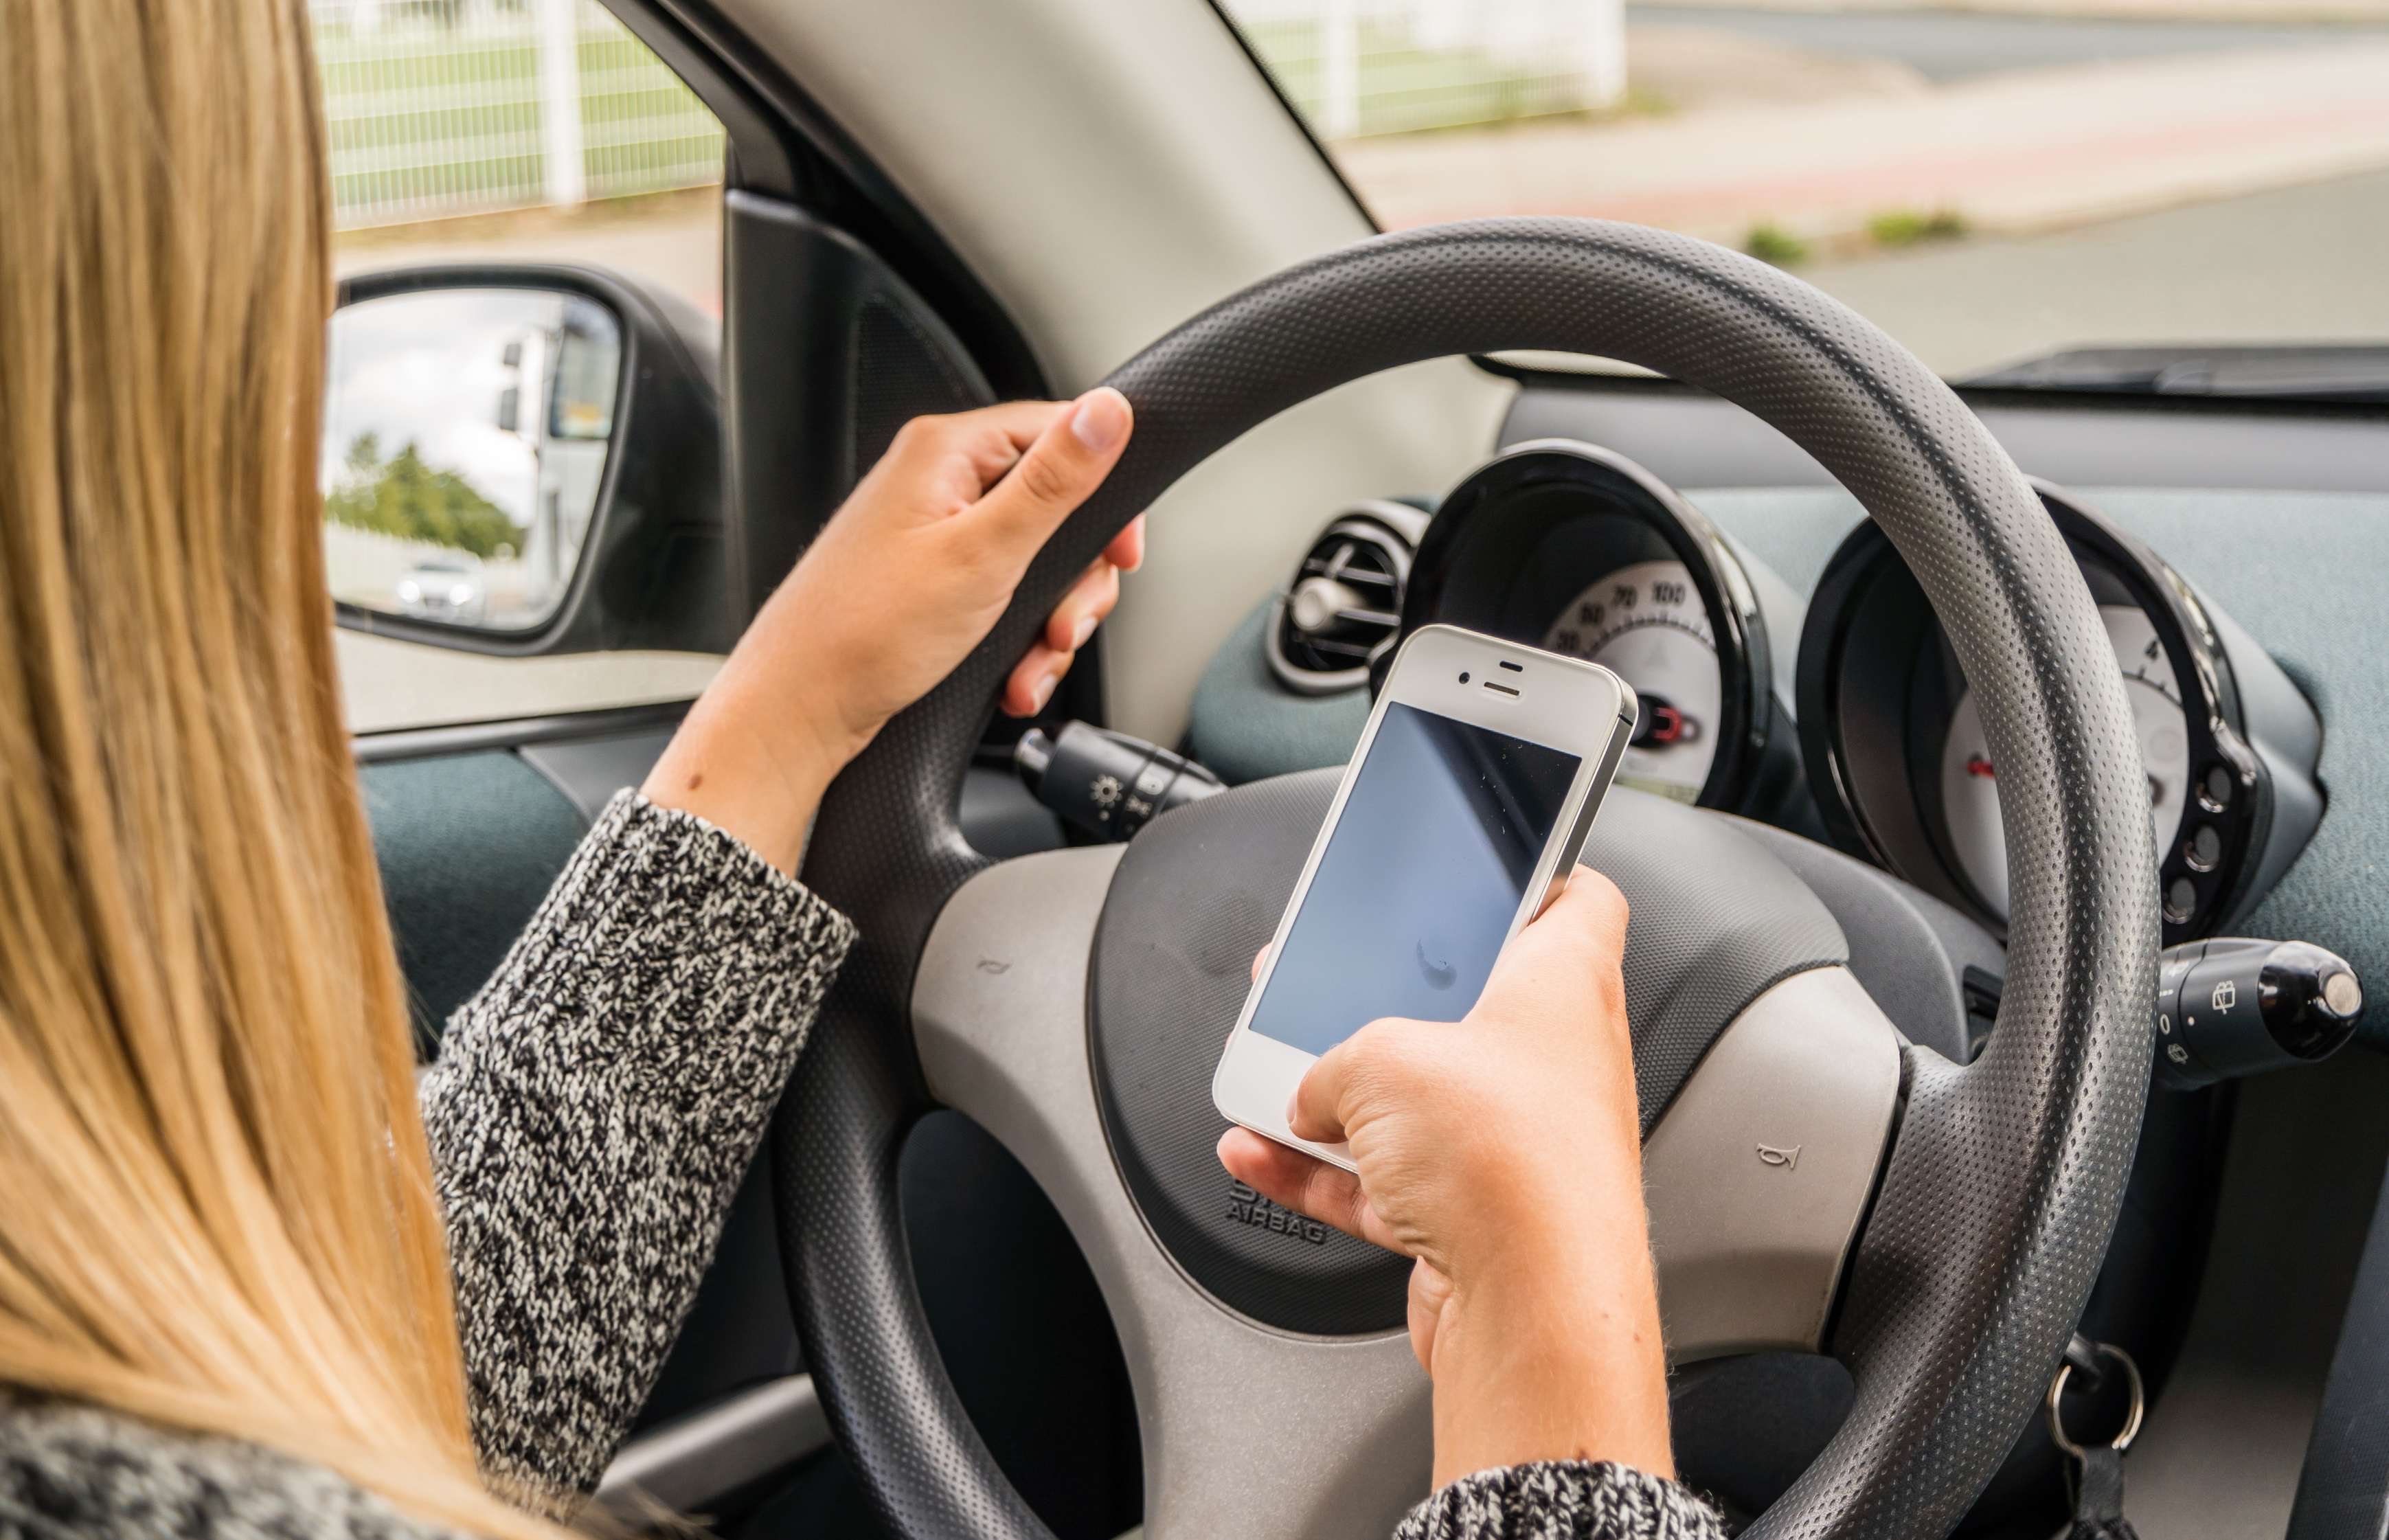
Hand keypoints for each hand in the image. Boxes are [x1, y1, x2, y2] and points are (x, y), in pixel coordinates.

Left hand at [644, 391, 1138, 870]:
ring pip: (1038, 564)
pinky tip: (1012, 677)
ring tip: (1032, 663)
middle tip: (1064, 625)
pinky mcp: (933, 583)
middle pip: (1057, 508)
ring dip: (1049, 623)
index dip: (1105, 493)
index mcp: (946, 452)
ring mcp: (934, 535)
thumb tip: (1109, 410)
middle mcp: (939, 483)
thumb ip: (1054, 482)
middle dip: (1074, 582)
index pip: (1061, 433)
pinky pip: (1005, 599)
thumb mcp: (982, 553)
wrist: (798, 711)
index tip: (1120, 552)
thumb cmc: (864, 633)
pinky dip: (1019, 642)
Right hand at [1218, 869, 1670, 1486]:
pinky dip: (1322, 1171)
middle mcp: (1554, 1061)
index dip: (1531, 871)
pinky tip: (1262, 1153)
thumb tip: (1312, 1092)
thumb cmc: (1510, 1164)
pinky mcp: (1478, 1217)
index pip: (1576, 899)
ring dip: (1342, 1092)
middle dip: (1387, 997)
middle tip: (1331, 976)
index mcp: (1565, 985)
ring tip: (1277, 1074)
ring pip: (1420, 1098)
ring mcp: (1518, 1144)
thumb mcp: (1378, 1058)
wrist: (1532, 1308)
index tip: (1483, 863)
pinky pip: (1386, 1179)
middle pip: (1469, 1003)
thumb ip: (1329, 1060)